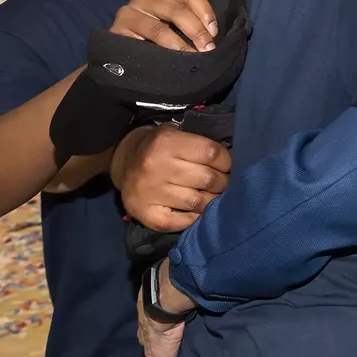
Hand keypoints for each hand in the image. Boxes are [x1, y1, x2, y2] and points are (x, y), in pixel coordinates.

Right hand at [109, 0, 217, 51]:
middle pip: (177, 10)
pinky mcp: (118, 29)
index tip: (214, 32)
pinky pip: (141, 41)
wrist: (123, 53)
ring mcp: (129, 11)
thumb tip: (213, 36)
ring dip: (180, 45)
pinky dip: (160, 51)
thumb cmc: (157, 37)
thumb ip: (191, 23)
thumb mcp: (176, 25)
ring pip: (160, 28)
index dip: (205, 12)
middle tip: (208, 49)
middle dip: (196, 31)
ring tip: (191, 57)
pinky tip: (169, 60)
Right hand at [113, 126, 229, 232]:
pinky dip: (193, 219)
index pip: (211, 153)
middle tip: (223, 183)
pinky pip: (179, 222)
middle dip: (222, 182)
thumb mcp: (176, 134)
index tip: (228, 166)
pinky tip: (196, 212)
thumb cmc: (160, 147)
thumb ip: (200, 145)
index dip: (226, 161)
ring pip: (197, 202)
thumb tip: (232, 164)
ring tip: (212, 196)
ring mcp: (148, 192)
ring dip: (211, 201)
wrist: (124, 161)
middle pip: (207, 179)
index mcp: (166, 143)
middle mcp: (155, 167)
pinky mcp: (144, 213)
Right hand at [136, 274, 186, 356]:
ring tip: (181, 319)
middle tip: (175, 332)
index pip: (147, 343)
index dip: (154, 347)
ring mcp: (153, 302)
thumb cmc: (161, 333)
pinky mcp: (163, 289)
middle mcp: (145, 318)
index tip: (164, 349)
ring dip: (168, 315)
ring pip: (161, 312)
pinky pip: (169, 299)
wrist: (165, 302)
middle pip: (154, 326)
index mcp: (142, 333)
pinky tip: (182, 305)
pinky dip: (174, 303)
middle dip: (163, 330)